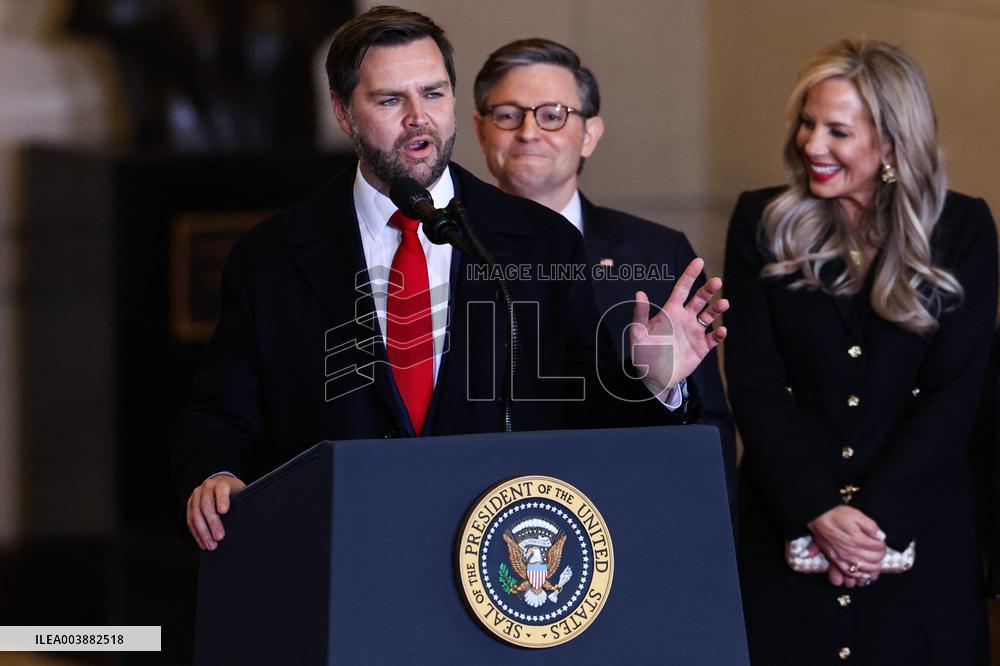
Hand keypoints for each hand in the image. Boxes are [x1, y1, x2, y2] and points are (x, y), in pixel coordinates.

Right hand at [186, 474, 246, 550]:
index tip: (224, 511)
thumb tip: (247, 520)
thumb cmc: (233, 490)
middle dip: (212, 522)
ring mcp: (197, 495)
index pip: (221, 489)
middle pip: (206, 504)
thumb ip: (240, 502)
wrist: (220, 482)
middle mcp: (207, 487)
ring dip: (203, 532)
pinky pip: (190, 520)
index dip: (222, 500)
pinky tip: (203, 542)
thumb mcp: (240, 492)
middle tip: (219, 537)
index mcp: (221, 483)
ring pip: (196, 514)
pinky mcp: (190, 504)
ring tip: (211, 544)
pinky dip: (196, 533)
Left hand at [630, 258, 727, 395]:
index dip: (690, 275)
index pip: (682, 289)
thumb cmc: (643, 353)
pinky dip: (719, 334)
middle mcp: (685, 318)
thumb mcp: (638, 333)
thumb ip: (640, 314)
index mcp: (671, 312)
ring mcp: (694, 332)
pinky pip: (713, 338)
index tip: (698, 260)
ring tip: (724, 303)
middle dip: (708, 289)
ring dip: (717, 309)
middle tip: (716, 281)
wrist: (653, 377)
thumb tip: (639, 293)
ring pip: (709, 316)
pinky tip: (721, 331)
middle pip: (699, 299)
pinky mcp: (701, 347)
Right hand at [807, 505, 886, 586]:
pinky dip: (859, 576)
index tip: (880, 541)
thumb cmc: (836, 515)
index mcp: (859, 540)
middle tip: (879, 550)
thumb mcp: (857, 515)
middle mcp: (852, 552)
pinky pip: (850, 574)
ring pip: (865, 570)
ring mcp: (844, 558)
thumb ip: (871, 526)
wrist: (818, 517)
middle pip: (875, 560)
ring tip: (875, 562)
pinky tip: (864, 573)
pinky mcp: (836, 561)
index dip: (882, 544)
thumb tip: (881, 536)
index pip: (879, 548)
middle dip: (880, 555)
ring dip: (873, 568)